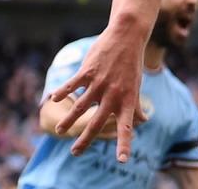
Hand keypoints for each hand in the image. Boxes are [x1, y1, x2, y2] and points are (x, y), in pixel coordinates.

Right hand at [49, 21, 148, 162]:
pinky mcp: (89, 70)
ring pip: (81, 106)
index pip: (126, 126)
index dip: (124, 143)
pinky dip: (63, 91)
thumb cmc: (131, 64)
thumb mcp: (136, 85)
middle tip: (75, 153)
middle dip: (86, 140)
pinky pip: (73, 83)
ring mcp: (100, 82)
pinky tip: (54, 97)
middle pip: (97, 122)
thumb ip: (136, 106)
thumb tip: (143, 122)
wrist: (127, 36)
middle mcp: (114, 93)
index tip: (122, 161)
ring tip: (60, 130)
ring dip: (69, 119)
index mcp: (127, 99)